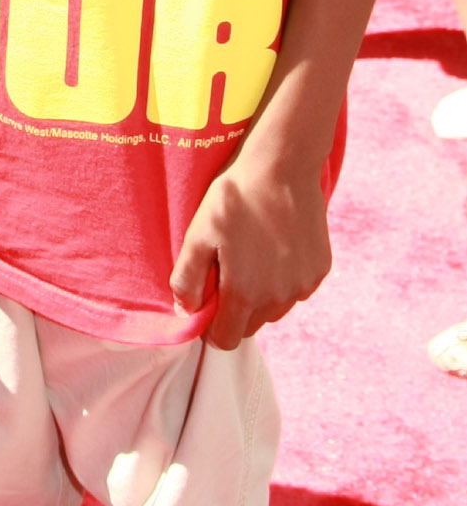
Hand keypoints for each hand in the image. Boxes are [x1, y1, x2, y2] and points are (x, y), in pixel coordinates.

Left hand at [168, 141, 331, 347]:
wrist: (282, 166)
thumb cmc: (234, 198)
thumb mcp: (198, 234)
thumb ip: (187, 280)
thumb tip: (188, 312)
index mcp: (246, 293)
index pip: (226, 339)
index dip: (212, 327)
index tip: (207, 302)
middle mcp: (279, 298)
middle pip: (251, 326)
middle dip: (235, 310)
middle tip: (226, 270)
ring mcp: (303, 285)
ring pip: (274, 310)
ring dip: (260, 296)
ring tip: (250, 255)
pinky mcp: (319, 270)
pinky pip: (295, 290)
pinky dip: (282, 280)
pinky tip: (273, 248)